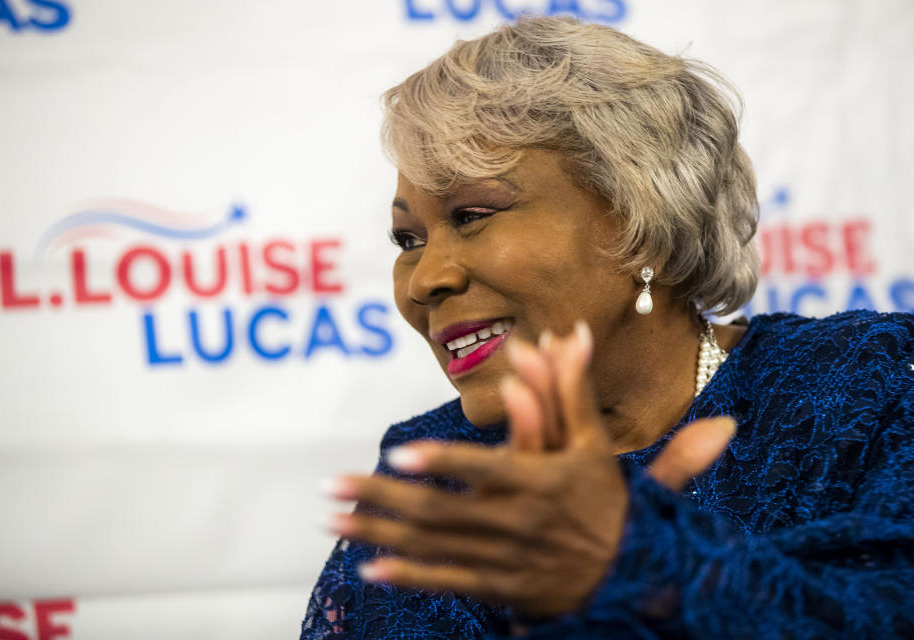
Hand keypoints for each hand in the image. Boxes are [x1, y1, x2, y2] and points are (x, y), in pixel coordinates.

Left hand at [327, 322, 734, 616]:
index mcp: (540, 481)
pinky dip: (409, 577)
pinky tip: (369, 567)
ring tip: (334, 518)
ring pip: (434, 547)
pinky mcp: (499, 586)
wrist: (630, 575)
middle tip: (333, 485)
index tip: (399, 455)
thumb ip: (573, 387)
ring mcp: (505, 559)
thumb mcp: (593, 443)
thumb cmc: (604, 499)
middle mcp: (518, 522)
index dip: (445, 462)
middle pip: (442, 510)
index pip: (486, 469)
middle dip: (382, 498)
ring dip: (379, 533)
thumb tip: (571, 331)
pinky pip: (448, 582)